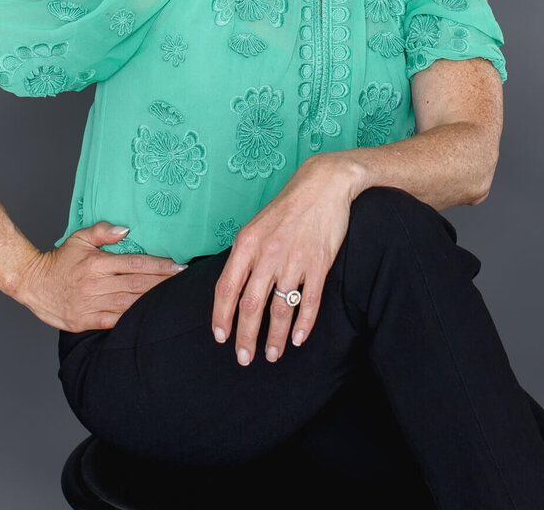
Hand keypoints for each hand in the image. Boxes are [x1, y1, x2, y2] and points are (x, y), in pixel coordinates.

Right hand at [9, 221, 185, 331]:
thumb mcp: (79, 238)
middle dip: (162, 284)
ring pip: (128, 304)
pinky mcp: (85, 321)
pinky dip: (131, 321)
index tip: (178, 266)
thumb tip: (126, 229)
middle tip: (183, 283)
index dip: (159, 266)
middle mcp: (96, 284)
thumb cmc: (59, 260)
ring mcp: (90, 304)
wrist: (32, 283)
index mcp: (97, 263)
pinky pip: (113, 322)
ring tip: (172, 299)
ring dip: (152, 302)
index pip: (135, 263)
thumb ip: (103, 231)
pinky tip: (148, 319)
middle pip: (137, 285)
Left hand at [211, 154, 369, 364]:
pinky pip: (309, 302)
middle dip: (245, 337)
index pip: (226, 288)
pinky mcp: (319, 264)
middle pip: (250, 306)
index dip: (221, 317)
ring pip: (280, 309)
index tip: (220, 337)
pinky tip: (298, 339)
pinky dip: (303, 325)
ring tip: (273, 354)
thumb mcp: (256, 226)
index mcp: (246, 244)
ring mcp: (294, 260)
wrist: (323, 184)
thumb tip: (233, 288)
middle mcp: (267, 254)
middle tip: (244, 359)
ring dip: (275, 337)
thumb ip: (245, 256)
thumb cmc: (287, 207)